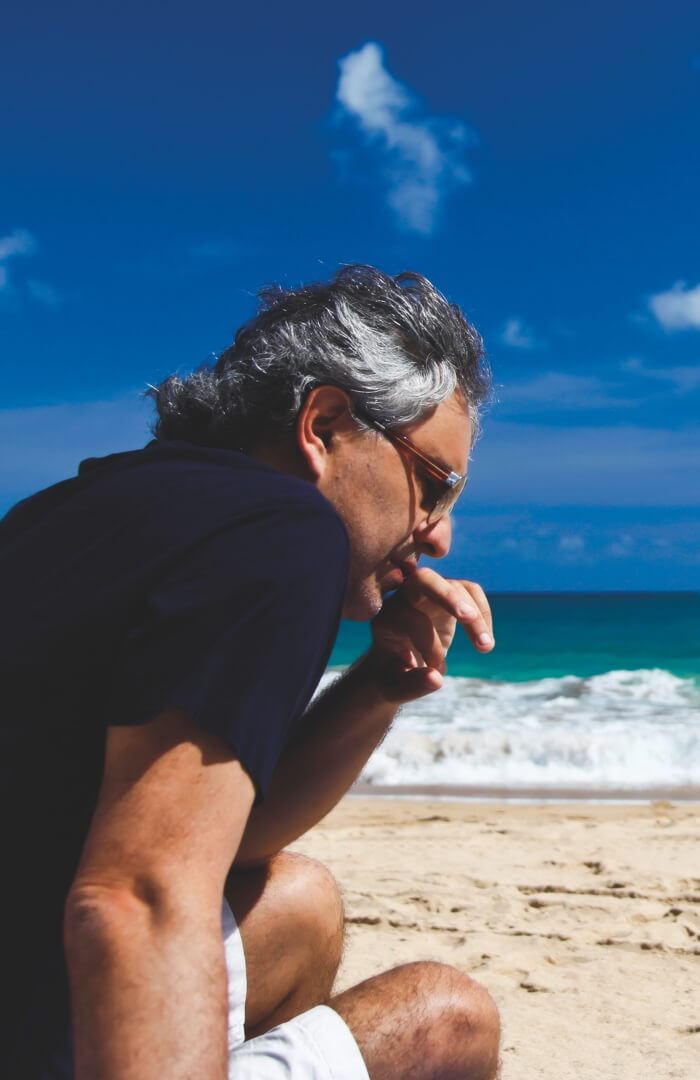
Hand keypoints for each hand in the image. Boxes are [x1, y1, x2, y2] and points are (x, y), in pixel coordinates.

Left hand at [366, 568, 493, 703]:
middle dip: (447, 596)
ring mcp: (427, 593)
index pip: (411, 619)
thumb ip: (412, 684)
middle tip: (468, 617)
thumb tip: (436, 679)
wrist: (397, 666)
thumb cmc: (393, 676)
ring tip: (486, 647)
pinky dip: (483, 613)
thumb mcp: (395, 688)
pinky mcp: (447, 595)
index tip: (436, 669)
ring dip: (476, 614)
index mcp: (386, 619)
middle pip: (423, 579)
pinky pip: (470, 591)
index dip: (429, 644)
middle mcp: (403, 599)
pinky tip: (486, 640)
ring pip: (456, 586)